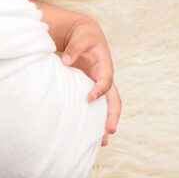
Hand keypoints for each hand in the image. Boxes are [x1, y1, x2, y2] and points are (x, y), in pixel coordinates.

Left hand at [61, 19, 119, 145]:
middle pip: (113, 100)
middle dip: (112, 116)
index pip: (106, 81)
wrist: (83, 35)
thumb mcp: (81, 38)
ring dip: (105, 123)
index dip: (99, 90)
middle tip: (109, 131)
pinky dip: (94, 118)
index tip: (89, 98)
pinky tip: (89, 134)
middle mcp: (104, 78)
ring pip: (105, 107)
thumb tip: (65, 62)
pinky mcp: (89, 88)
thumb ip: (75, 48)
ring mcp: (98, 85)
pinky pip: (95, 106)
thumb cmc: (84, 36)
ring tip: (102, 142)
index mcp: (105, 66)